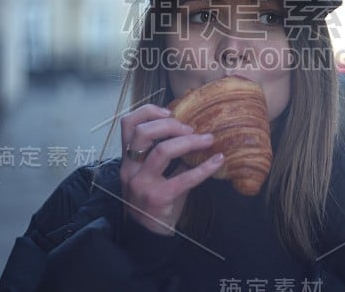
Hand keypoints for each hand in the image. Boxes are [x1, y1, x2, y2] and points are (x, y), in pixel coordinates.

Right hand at [119, 104, 223, 234]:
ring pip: (161, 151)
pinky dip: (204, 168)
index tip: (169, 111)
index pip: (128, 124)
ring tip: (206, 139)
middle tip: (190, 129)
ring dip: (188, 142)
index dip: (148, 112)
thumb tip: (190, 129)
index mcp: (127, 160)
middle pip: (143, 133)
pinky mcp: (159, 198)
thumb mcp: (150, 174)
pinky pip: (184, 178)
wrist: (149, 234)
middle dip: (170, 125)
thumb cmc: (154, 198)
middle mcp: (131, 170)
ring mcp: (143, 185)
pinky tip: (217, 161)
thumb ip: (161, 153)